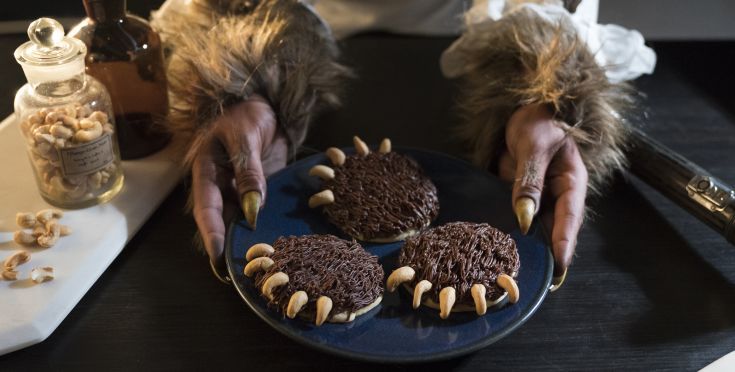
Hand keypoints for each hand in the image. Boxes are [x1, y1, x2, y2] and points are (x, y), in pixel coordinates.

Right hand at [191, 95, 286, 279]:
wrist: (266, 107)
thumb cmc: (246, 115)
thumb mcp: (245, 138)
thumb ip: (248, 170)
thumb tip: (252, 207)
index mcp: (207, 172)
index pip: (207, 210)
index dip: (212, 235)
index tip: (218, 258)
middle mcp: (221, 187)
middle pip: (223, 223)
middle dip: (231, 247)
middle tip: (241, 273)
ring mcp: (241, 192)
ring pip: (242, 222)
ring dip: (250, 241)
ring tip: (260, 266)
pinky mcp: (259, 193)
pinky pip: (261, 214)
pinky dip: (267, 228)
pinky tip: (278, 246)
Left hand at [497, 104, 587, 287]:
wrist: (524, 109)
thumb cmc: (537, 121)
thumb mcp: (534, 146)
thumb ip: (529, 180)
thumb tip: (525, 218)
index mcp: (572, 180)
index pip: (570, 216)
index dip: (565, 241)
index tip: (560, 265)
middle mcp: (559, 193)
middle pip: (557, 229)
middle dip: (551, 255)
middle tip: (545, 283)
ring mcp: (541, 197)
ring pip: (539, 228)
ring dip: (533, 249)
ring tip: (525, 275)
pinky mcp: (523, 197)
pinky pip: (519, 219)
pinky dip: (514, 235)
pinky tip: (504, 252)